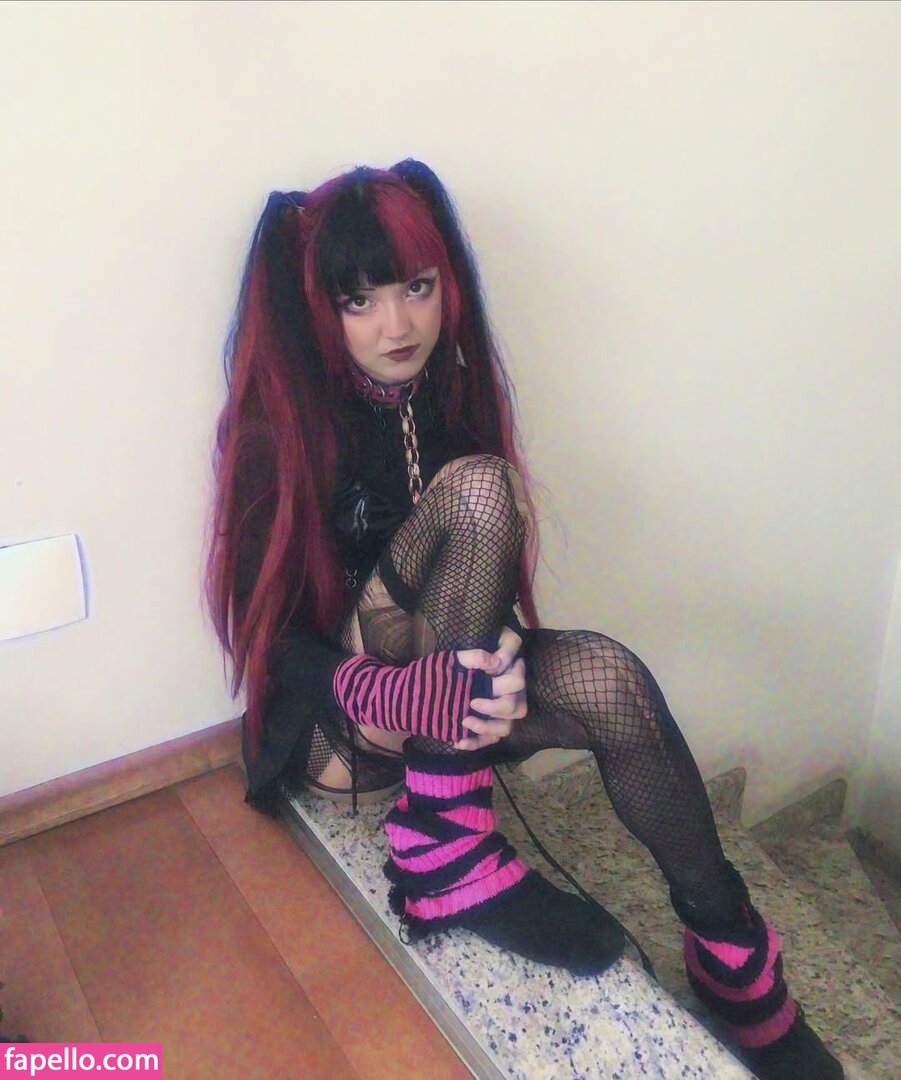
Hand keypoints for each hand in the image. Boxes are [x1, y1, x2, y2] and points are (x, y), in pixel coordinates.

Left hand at [453, 626, 526, 749]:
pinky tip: (457, 741)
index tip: (488, 676)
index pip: (518, 680)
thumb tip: (494, 662)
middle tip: (472, 703)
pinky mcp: (486, 730)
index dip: (507, 681)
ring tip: (464, 721)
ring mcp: (497, 716)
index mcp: (504, 677)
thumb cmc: (446, 668)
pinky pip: (487, 741)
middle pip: (516, 708)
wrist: (422, 690)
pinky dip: (473, 743)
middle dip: (496, 707)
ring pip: (505, 728)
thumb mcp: (456, 659)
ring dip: (486, 727)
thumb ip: (474, 657)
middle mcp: (507, 697)